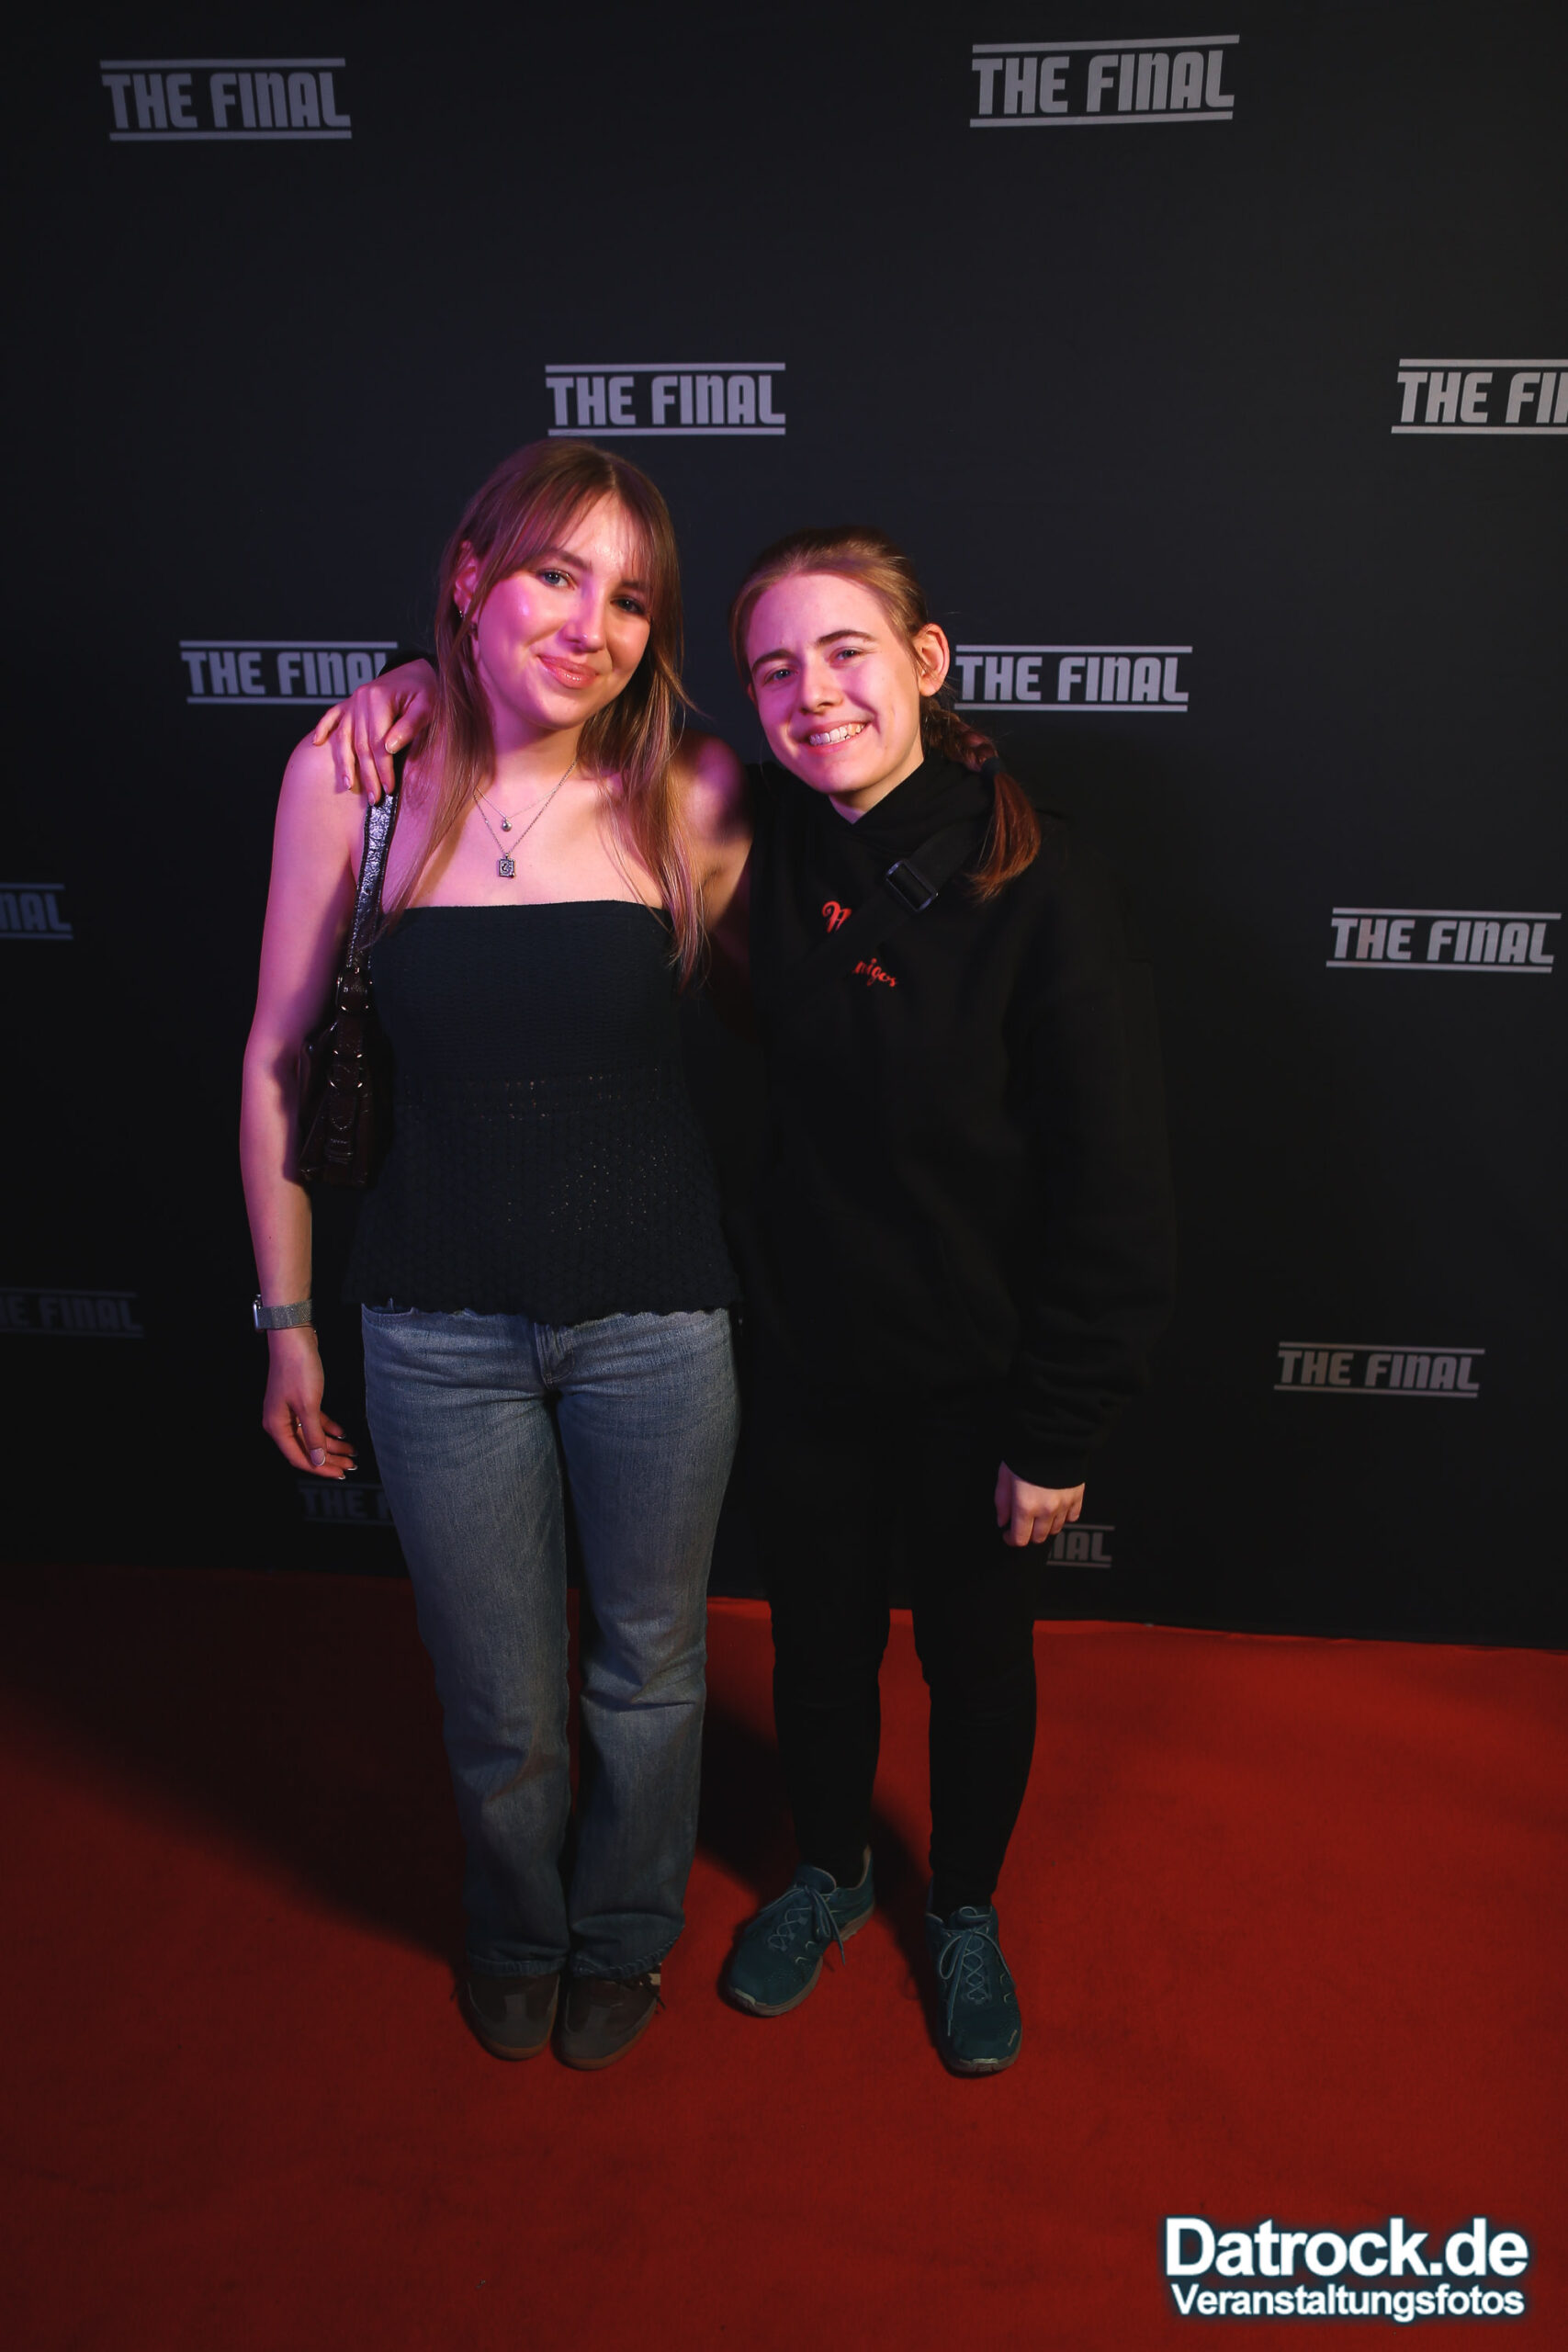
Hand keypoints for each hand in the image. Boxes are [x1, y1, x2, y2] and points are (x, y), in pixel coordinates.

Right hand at [261, 1328, 356, 1478]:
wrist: (294, 1337)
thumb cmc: (297, 1367)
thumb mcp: (308, 1405)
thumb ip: (313, 1435)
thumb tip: (318, 1460)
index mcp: (277, 1425)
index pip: (299, 1457)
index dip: (320, 1468)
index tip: (339, 1474)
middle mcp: (280, 1420)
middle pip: (307, 1448)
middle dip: (330, 1459)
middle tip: (350, 1465)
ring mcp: (290, 1410)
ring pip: (313, 1435)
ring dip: (332, 1445)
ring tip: (352, 1452)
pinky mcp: (300, 1399)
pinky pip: (315, 1421)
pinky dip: (328, 1429)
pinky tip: (342, 1434)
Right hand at [312, 659, 436, 802]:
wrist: (416, 672)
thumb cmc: (426, 691)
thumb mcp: (427, 706)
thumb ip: (410, 726)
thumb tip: (389, 748)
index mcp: (379, 699)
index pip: (377, 743)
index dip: (383, 768)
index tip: (389, 789)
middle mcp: (361, 699)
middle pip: (359, 744)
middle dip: (366, 774)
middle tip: (374, 798)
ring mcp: (352, 701)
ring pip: (342, 736)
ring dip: (344, 763)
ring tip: (348, 785)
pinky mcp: (348, 703)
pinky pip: (331, 716)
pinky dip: (322, 729)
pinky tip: (316, 744)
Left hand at [994, 1463, 1083, 1547]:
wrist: (1052, 1436)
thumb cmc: (1025, 1454)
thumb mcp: (1004, 1476)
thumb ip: (1002, 1502)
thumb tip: (1002, 1521)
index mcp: (1025, 1506)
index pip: (1020, 1539)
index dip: (1011, 1539)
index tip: (1007, 1534)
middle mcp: (1046, 1510)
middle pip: (1039, 1538)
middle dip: (1028, 1534)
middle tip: (1022, 1524)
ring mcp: (1064, 1505)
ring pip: (1055, 1529)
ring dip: (1045, 1526)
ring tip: (1038, 1514)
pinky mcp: (1077, 1497)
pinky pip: (1072, 1517)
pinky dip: (1064, 1517)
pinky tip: (1056, 1509)